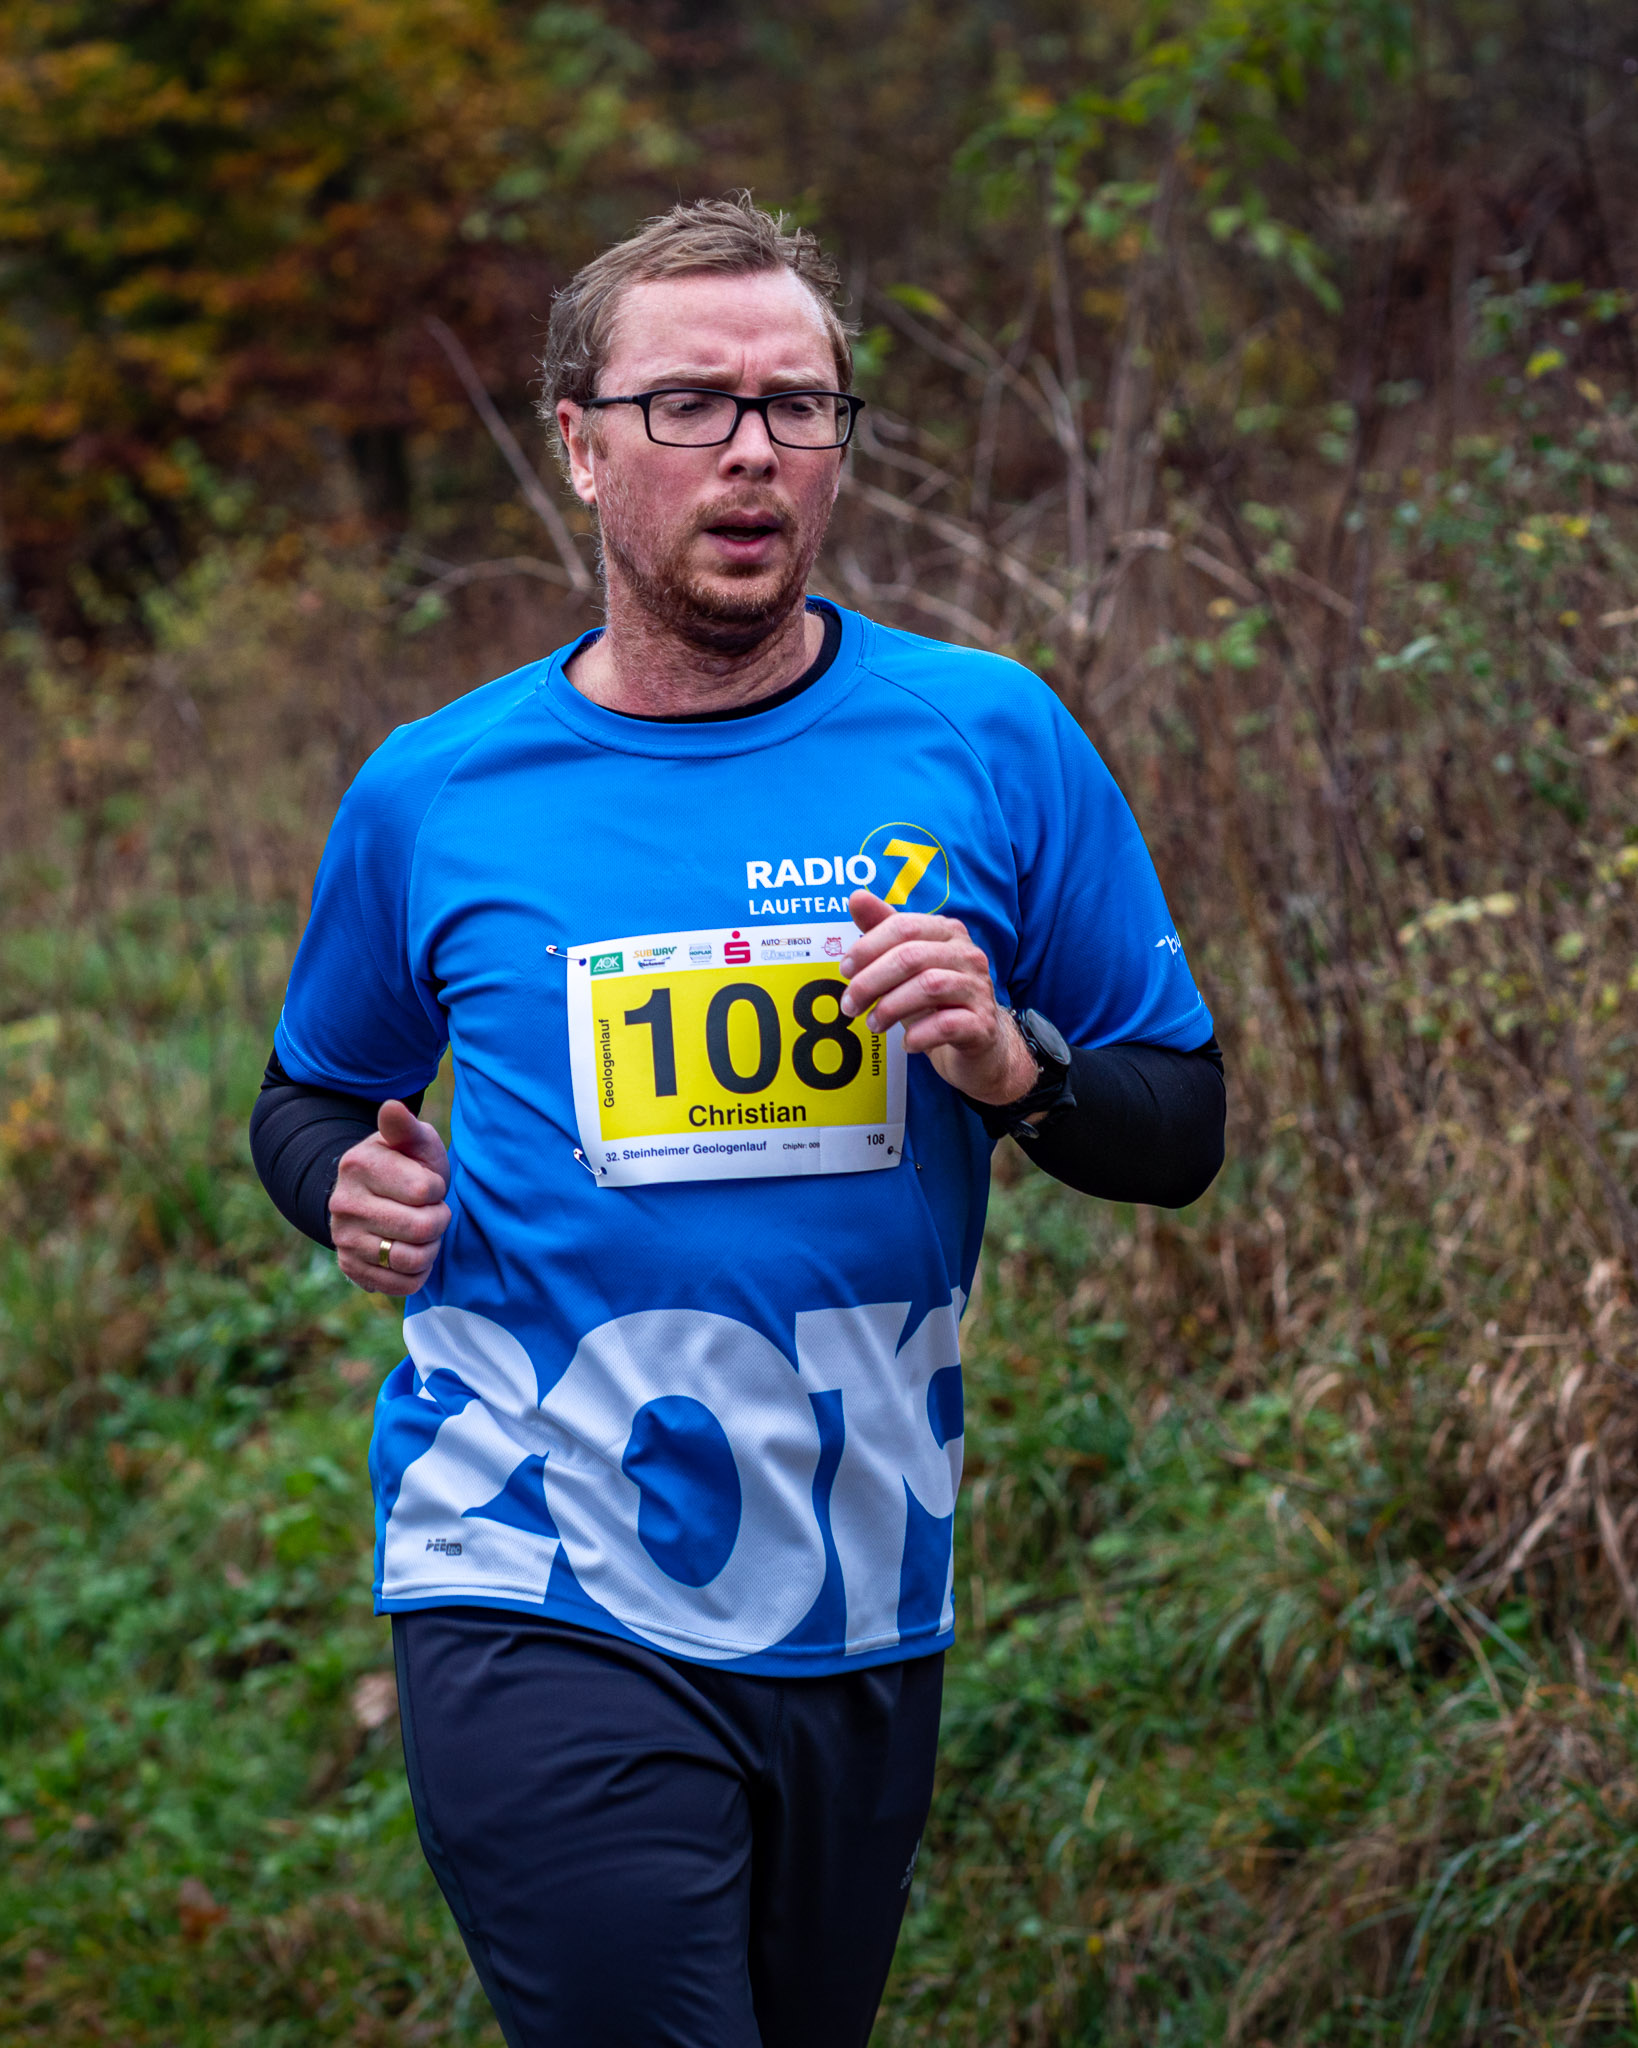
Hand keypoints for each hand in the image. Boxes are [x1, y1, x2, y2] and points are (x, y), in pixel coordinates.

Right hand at [329, 1100, 451, 1297]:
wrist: (375, 1196)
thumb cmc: (406, 1164)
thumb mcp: (412, 1141)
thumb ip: (404, 1126)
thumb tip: (392, 1107)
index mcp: (358, 1164)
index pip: (425, 1190)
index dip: (437, 1189)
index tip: (427, 1184)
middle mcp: (343, 1203)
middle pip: (422, 1228)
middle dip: (438, 1220)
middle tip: (429, 1210)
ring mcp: (343, 1238)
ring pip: (413, 1259)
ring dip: (430, 1247)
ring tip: (422, 1231)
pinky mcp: (351, 1267)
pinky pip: (402, 1284)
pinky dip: (418, 1272)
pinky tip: (412, 1253)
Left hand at [838, 890, 1038, 1105]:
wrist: (979, 1042)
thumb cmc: (936, 999)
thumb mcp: (906, 965)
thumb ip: (883, 931)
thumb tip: (857, 897)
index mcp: (948, 932)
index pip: (903, 926)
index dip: (867, 947)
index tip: (844, 971)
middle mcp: (968, 954)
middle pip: (911, 956)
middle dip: (871, 981)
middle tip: (849, 1005)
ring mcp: (979, 988)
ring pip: (929, 986)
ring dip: (890, 1008)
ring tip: (873, 1024)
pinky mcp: (983, 1024)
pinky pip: (947, 1024)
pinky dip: (919, 1035)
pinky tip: (907, 1043)